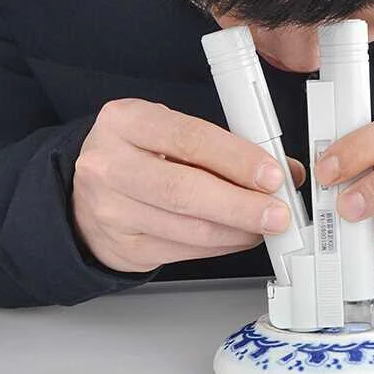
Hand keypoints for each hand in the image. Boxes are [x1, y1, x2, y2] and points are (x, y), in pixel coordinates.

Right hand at [72, 99, 304, 272]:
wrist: (89, 190)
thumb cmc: (138, 153)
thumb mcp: (171, 132)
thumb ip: (224, 146)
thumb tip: (283, 169)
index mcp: (126, 121)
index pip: (190, 139)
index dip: (237, 159)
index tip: (272, 175)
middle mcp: (110, 164)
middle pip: (186, 191)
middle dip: (242, 205)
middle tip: (277, 212)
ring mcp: (111, 210)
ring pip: (189, 228)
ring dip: (238, 230)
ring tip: (265, 225)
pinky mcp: (122, 247)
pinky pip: (184, 251)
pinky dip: (221, 246)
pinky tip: (239, 236)